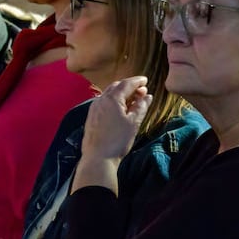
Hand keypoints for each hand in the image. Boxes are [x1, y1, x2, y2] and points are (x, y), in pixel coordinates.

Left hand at [72, 76, 148, 193]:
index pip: (126, 84)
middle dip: (129, 86)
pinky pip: (104, 103)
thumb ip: (141, 106)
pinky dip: (114, 101)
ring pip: (109, 95)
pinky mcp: (91, 117)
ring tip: (132, 100)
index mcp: (112, 98)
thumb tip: (148, 95)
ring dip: (121, 94)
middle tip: (141, 90)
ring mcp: (94, 108)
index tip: (146, 80)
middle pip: (116, 87)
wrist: (98, 158)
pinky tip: (119, 109)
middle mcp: (101, 100)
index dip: (137, 81)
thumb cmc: (118, 140)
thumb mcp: (134, 123)